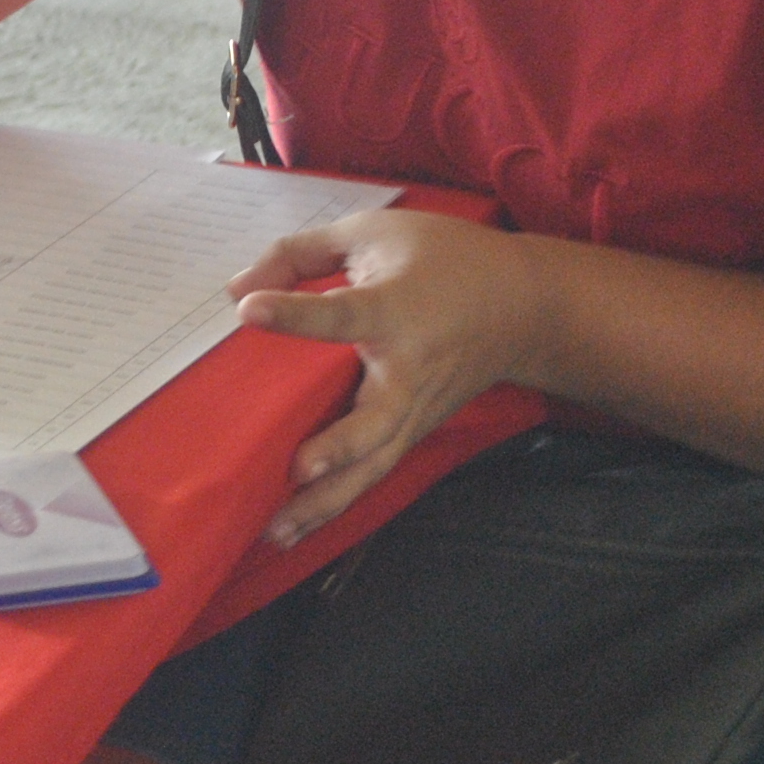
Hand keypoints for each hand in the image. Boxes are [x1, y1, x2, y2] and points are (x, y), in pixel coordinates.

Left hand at [229, 210, 553, 544]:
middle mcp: (409, 370)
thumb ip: (301, 253)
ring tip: (277, 531)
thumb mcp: (375, 233)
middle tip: (299, 470)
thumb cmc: (446, 261)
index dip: (296, 312)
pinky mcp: (414, 432)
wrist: (526, 309)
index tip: (248, 310)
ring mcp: (415, 411)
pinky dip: (338, 503)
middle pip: (378, 420)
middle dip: (341, 448)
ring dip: (327, 502)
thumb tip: (237, 290)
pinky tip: (296, 529)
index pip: (342, 314)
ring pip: (374, 464)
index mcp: (396, 310)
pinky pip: (374, 472)